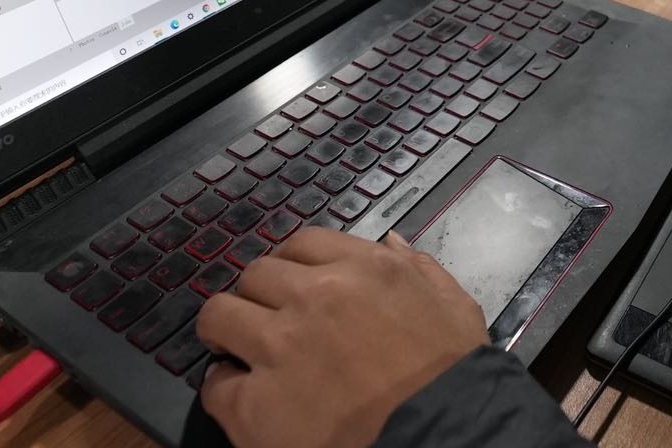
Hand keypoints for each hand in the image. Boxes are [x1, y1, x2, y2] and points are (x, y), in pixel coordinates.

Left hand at [198, 230, 486, 447]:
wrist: (443, 437)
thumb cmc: (455, 376)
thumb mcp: (453, 307)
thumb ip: (418, 269)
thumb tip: (389, 242)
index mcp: (362, 269)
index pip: (302, 244)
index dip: (294, 265)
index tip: (295, 286)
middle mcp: (313, 297)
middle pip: (256, 274)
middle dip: (261, 295)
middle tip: (270, 321)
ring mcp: (279, 348)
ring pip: (219, 315)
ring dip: (227, 330)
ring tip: (238, 351)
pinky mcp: (256, 404)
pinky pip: (215, 385)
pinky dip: (224, 390)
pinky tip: (243, 398)